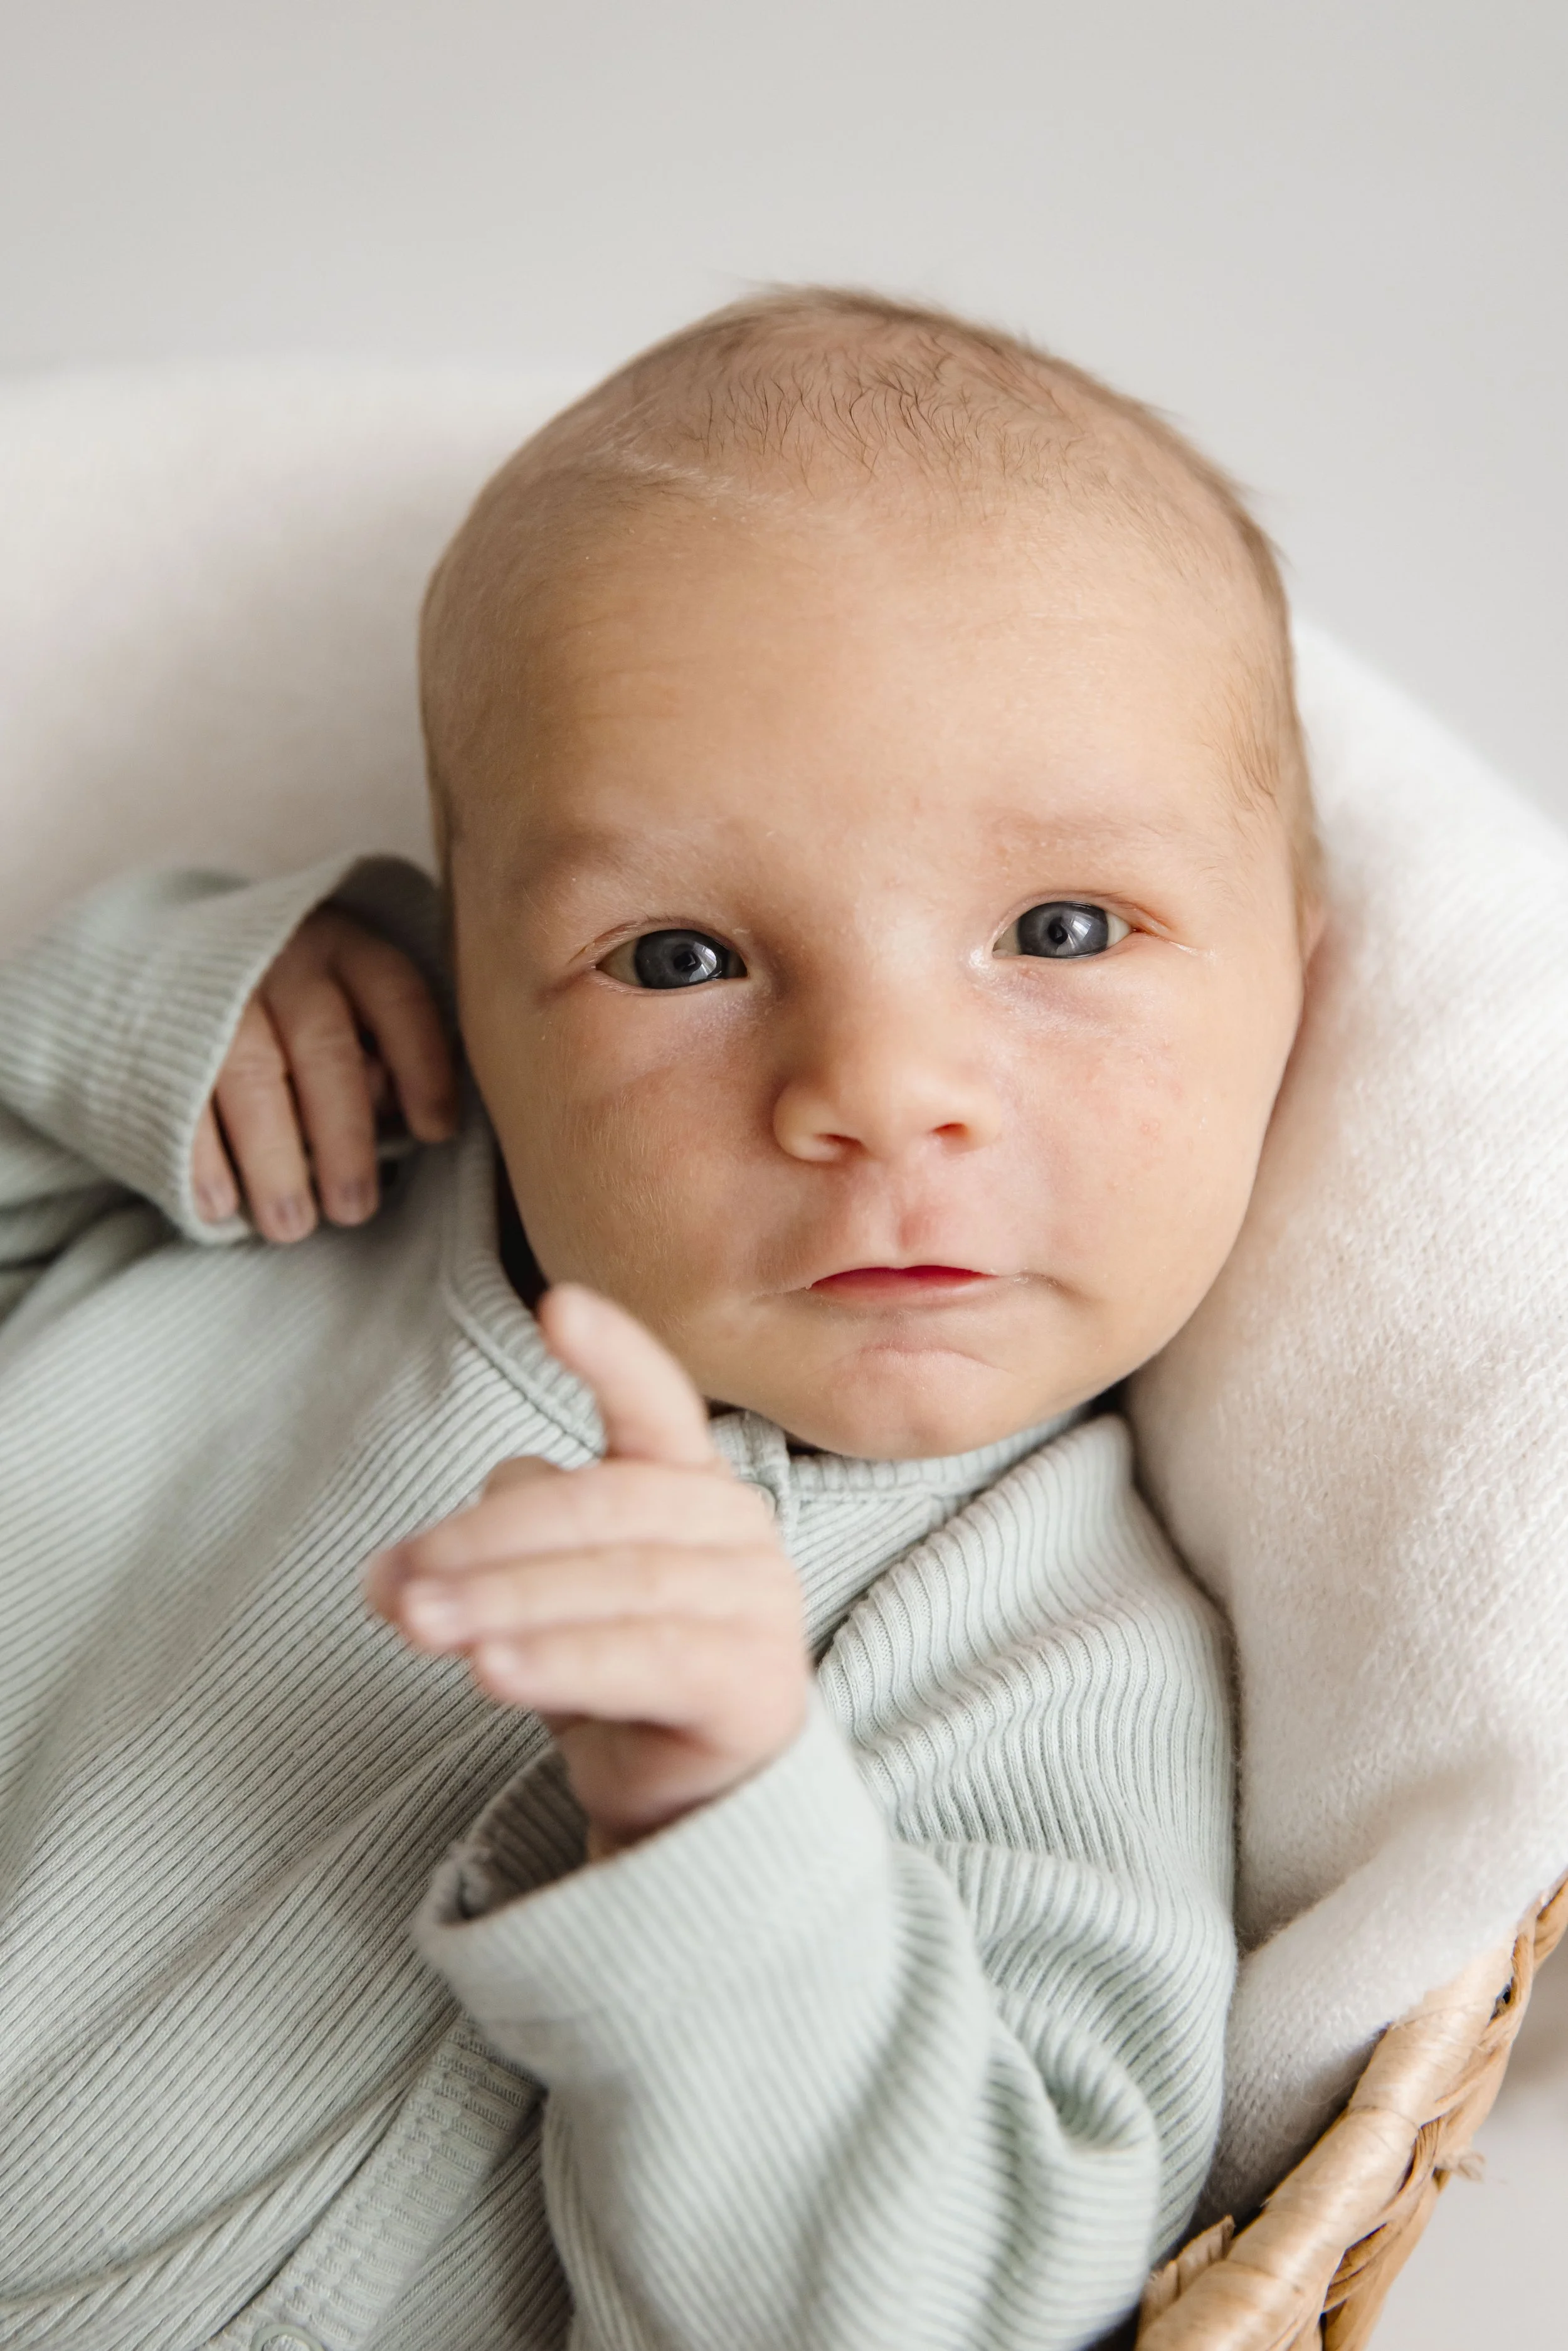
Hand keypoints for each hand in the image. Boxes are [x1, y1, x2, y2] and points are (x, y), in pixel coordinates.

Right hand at [193, 908, 457, 1242]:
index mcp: (343, 950)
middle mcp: (282, 962)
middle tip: (354, 1210)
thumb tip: (394, 1113)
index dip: (423, 1066)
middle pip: (323, 1050)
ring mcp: (214, 994)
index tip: (436, 1131)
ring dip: (273, 1160)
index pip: (398, 999)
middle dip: (343, 1136)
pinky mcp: (158, 1031)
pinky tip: (221, 1206)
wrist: (164, 956)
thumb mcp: (343, 998)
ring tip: (291, 1225)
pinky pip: (180, 1098)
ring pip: (249, 1077)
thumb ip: (375, 1050)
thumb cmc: (288, 1004)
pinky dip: (201, 1158)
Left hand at [366, 1285, 810, 1856]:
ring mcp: (759, 1608)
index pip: (654, 1404)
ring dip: (504, 1601)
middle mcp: (738, 1531)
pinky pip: (645, 1661)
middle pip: (601, 1506)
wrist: (691, 1808)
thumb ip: (508, 1539)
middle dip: (485, 1540)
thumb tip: (434, 1535)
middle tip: (391, 1581)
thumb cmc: (616, 1675)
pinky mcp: (757, 1689)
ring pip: (616, 1582)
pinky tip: (489, 1672)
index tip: (555, 1307)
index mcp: (689, 1484)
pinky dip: (560, 1661)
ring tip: (415, 1624)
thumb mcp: (550, 1592)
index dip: (611, 1354)